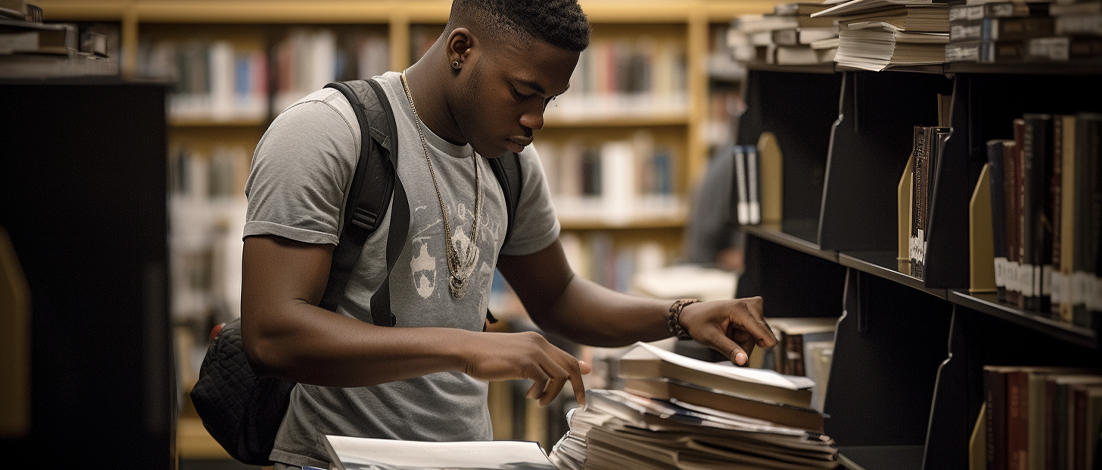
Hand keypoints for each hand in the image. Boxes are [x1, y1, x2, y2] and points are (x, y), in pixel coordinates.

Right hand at [459, 331, 590, 406]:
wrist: (467, 350)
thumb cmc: (487, 356)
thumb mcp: (516, 356)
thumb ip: (536, 362)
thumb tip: (550, 374)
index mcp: (537, 341)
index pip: (567, 356)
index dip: (579, 372)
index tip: (584, 387)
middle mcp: (539, 343)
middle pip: (570, 366)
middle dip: (578, 387)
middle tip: (580, 403)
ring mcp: (533, 352)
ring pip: (560, 376)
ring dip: (553, 394)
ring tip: (540, 401)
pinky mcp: (524, 362)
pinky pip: (544, 382)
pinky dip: (540, 393)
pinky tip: (530, 396)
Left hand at [677, 296, 774, 365]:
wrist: (692, 315)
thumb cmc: (698, 322)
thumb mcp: (711, 338)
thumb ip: (729, 350)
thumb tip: (743, 361)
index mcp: (739, 308)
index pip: (761, 329)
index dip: (764, 343)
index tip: (763, 351)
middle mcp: (749, 305)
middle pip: (760, 336)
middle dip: (746, 345)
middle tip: (728, 342)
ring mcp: (752, 308)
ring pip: (757, 337)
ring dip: (743, 343)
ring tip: (727, 336)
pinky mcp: (752, 314)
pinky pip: (754, 334)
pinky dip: (743, 339)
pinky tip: (732, 334)